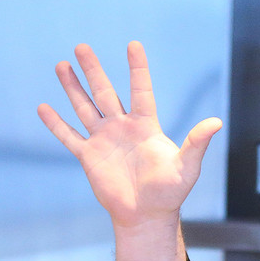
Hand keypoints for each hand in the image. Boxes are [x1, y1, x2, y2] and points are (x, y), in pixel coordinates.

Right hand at [37, 41, 222, 231]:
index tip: (133, 45)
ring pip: (85, 108)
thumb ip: (196, 143)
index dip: (137, 68)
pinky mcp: (89, 157)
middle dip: (93, 70)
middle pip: (105, 92)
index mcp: (146, 126)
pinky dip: (56, 124)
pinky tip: (43, 107)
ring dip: (72, 88)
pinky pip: (69, 137)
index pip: (141, 90)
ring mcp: (104, 140)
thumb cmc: (171, 192)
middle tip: (82, 46)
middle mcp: (123, 128)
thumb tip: (216, 122)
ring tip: (61, 65)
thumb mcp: (187, 167)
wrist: (147, 215)